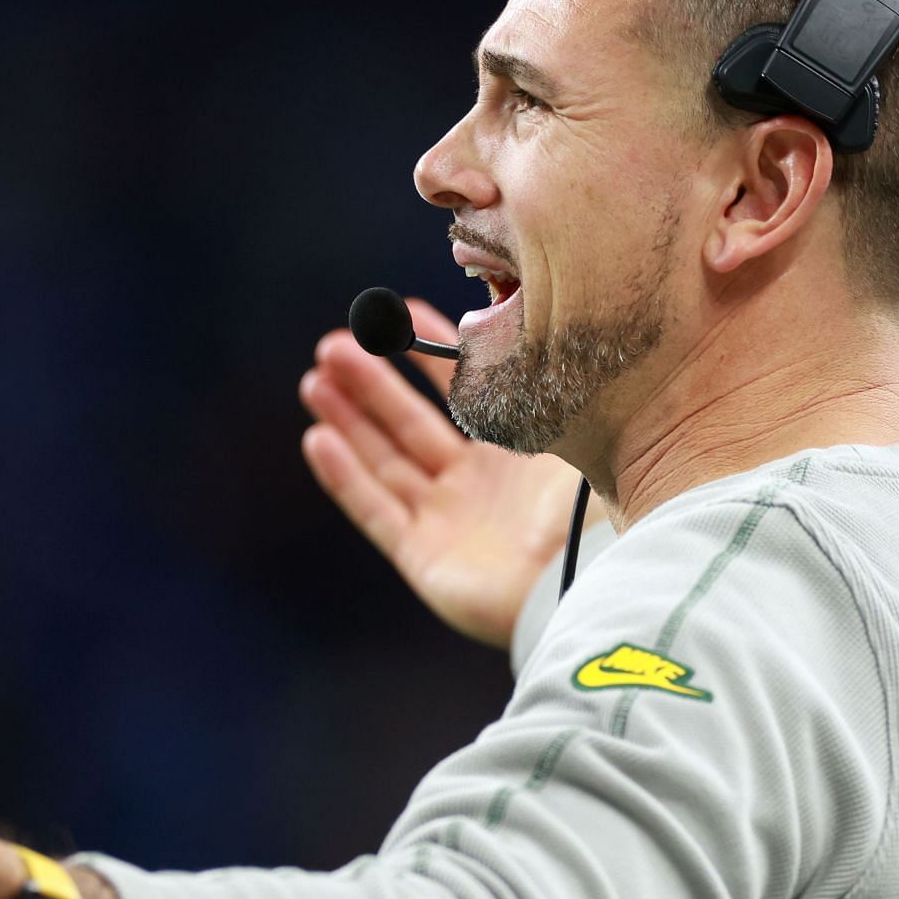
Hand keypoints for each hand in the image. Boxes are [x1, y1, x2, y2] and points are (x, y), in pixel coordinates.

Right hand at [299, 297, 601, 648]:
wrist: (584, 579)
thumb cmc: (583, 505)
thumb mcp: (562, 430)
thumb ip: (525, 382)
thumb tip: (499, 325)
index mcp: (512, 453)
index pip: (457, 393)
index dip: (424, 355)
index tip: (392, 319)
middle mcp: (474, 486)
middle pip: (408, 426)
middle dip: (370, 384)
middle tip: (332, 346)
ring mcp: (446, 522)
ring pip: (384, 462)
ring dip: (349, 421)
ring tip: (314, 380)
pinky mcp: (424, 559)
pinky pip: (375, 511)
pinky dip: (345, 477)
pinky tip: (319, 439)